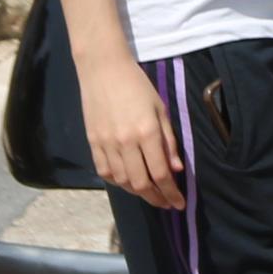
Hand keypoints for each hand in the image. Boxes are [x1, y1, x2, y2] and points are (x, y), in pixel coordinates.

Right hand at [79, 54, 182, 210]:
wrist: (103, 69)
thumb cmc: (137, 85)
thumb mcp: (161, 109)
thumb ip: (168, 141)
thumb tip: (176, 169)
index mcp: (147, 132)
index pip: (161, 173)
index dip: (171, 193)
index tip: (179, 204)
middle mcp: (126, 142)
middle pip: (141, 183)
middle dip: (157, 198)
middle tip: (166, 203)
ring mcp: (106, 144)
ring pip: (122, 181)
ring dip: (138, 192)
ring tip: (150, 193)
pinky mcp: (93, 142)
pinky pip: (105, 172)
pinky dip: (118, 182)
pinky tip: (128, 182)